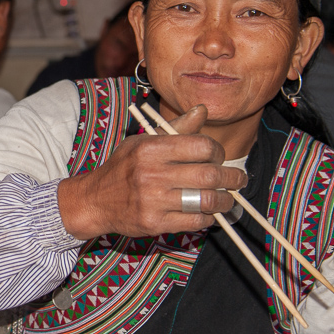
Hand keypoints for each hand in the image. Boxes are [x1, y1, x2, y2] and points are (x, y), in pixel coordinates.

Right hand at [57, 105, 247, 239]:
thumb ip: (176, 129)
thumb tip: (202, 110)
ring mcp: (153, 200)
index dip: (218, 152)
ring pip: (206, 201)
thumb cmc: (123, 168)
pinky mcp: (154, 223)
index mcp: (151, 148)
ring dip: (226, 202)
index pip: (201, 146)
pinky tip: (207, 213)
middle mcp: (151, 173)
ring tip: (229, 200)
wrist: (94, 200)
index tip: (219, 158)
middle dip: (232, 179)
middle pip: (209, 175)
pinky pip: (194, 221)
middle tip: (239, 180)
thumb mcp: (143, 141)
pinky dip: (207, 218)